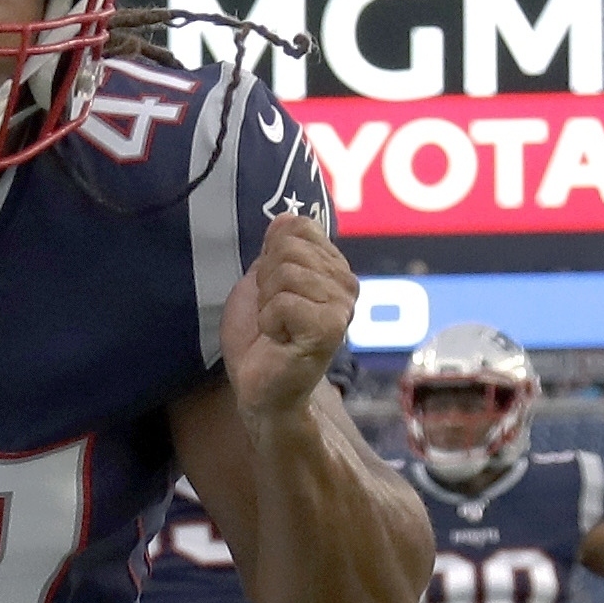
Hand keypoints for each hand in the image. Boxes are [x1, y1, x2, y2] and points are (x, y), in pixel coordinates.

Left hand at [222, 215, 357, 420]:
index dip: (270, 255)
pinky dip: (270, 321)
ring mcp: (341, 305)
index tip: (272, 288)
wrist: (258, 385)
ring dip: (267, 303)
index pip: (298, 227)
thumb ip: (276, 248)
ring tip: (276, 326)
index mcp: (331, 266)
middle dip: (266, 280)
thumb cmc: (260, 336)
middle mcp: (344, 283)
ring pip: (286, 273)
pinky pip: (284, 302)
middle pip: (289, 248)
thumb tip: (287, 217)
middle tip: (272, 312)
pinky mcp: (331, 328)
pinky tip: (280, 339)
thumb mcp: (261, 280)